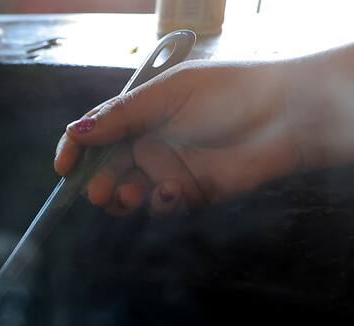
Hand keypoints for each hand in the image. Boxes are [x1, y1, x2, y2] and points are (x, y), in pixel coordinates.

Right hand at [53, 60, 306, 215]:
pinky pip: (165, 207)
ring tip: (132, 195)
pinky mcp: (194, 194)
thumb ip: (121, 116)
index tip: (64, 168)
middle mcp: (152, 143)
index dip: (75, 151)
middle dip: (98, 183)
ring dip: (124, 198)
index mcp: (142, 114)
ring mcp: (171, 170)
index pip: (95, 134)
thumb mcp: (168, 94)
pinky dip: (162, 205)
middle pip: (107, 170)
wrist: (288, 114)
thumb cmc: (231, 91)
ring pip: (131, 195)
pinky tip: (171, 193)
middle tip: (102, 191)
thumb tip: (76, 132)